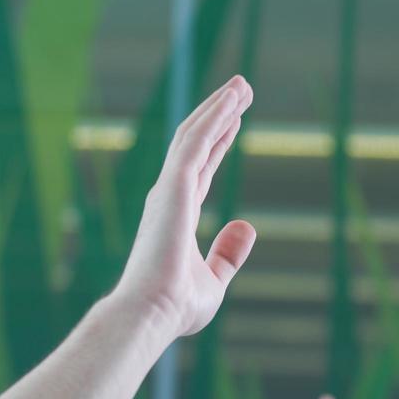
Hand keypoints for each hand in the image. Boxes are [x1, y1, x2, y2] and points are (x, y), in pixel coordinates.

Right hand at [116, 75, 257, 337]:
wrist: (151, 313)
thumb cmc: (176, 307)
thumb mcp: (214, 280)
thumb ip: (229, 253)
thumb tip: (248, 226)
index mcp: (177, 218)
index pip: (201, 170)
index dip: (218, 143)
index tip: (235, 121)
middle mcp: (169, 198)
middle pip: (197, 144)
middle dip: (219, 116)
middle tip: (240, 90)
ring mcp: (169, 190)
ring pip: (195, 135)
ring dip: (218, 107)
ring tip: (241, 85)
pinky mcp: (174, 186)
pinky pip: (197, 141)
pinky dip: (215, 117)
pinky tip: (232, 98)